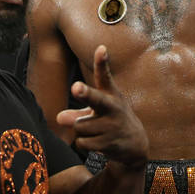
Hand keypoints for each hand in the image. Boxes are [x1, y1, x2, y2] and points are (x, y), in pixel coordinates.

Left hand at [56, 46, 148, 169]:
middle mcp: (113, 107)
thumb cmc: (111, 119)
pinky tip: (97, 142)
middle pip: (96, 99)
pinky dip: (84, 143)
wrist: (135, 145)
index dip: (101, 62)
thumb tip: (59, 118)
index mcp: (110, 94)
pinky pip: (82, 142)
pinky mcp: (109, 143)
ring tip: (95, 130)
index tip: (101, 49)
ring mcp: (112, 126)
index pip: (105, 75)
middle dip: (85, 93)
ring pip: (79, 126)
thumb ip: (77, 110)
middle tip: (76, 87)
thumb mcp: (98, 110)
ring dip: (81, 130)